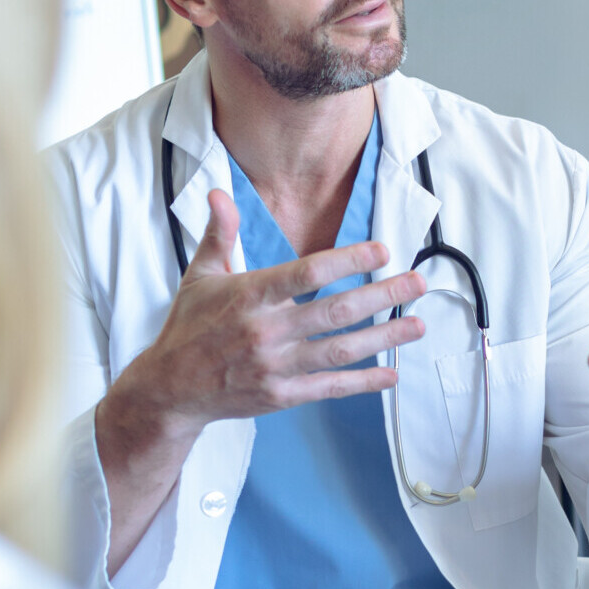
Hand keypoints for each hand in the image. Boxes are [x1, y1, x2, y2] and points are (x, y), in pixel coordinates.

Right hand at [98, 188, 427, 449]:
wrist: (170, 388)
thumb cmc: (188, 327)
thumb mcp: (200, 275)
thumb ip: (220, 234)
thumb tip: (219, 192)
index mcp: (249, 296)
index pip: (307, 273)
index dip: (348, 261)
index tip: (382, 250)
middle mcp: (266, 331)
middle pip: (336, 311)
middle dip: (383, 296)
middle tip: (418, 283)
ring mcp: (275, 366)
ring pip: (340, 350)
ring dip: (385, 338)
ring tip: (418, 325)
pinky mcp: (280, 396)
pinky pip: (329, 387)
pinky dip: (363, 382)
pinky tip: (391, 373)